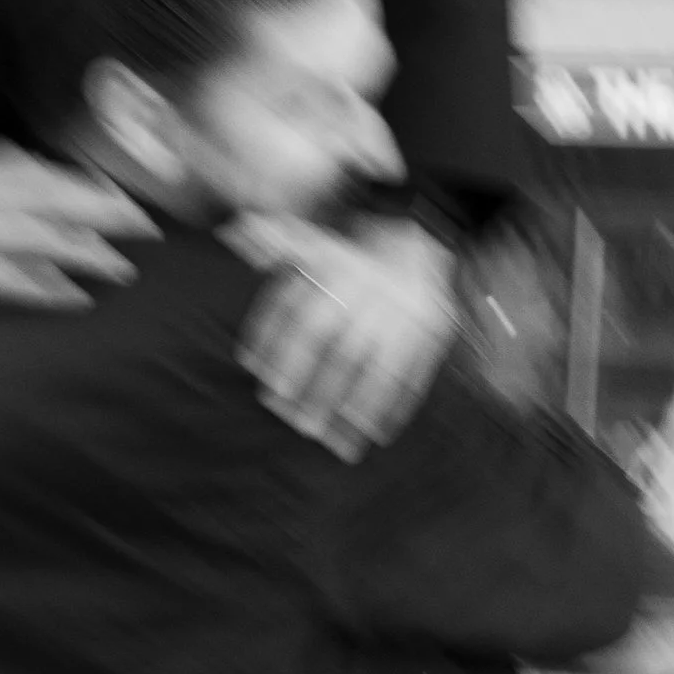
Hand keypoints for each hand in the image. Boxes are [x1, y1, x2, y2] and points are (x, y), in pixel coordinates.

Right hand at [0, 142, 154, 305]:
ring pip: (43, 245)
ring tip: (122, 269)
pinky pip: (12, 282)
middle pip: (60, 207)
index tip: (132, 204)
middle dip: (107, 220)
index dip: (97, 192)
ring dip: (86, 257)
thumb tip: (46, 170)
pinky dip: (46, 290)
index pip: (55, 177)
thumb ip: (4, 165)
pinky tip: (77, 297)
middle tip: (148, 233)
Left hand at [228, 215, 458, 459]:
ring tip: (338, 443)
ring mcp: (407, 313)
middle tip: (299, 426)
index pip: (306, 313)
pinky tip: (378, 434)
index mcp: (340, 267)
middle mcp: (374, 290)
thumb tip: (238, 230)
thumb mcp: (314, 240)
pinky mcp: (434, 331)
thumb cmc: (350, 253)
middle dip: (319, 390)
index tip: (268, 388)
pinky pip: (416, 372)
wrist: (421, 233)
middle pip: (343, 347)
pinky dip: (397, 407)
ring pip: (381, 366)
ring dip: (358, 408)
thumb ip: (276, 243)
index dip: (284, 351)